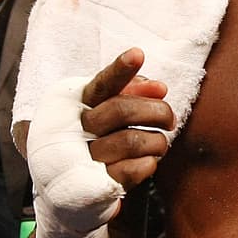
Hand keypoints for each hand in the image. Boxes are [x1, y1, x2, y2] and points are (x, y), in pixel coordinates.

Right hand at [81, 48, 174, 190]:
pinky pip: (133, 170)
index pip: (103, 84)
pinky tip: (148, 161)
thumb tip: (159, 87)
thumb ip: (133, 91)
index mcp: (81, 102)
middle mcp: (80, 127)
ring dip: (157, 141)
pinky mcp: (97, 183)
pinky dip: (149, 164)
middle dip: (157, 111)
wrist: (67, 181)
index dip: (120, 69)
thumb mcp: (109, 107)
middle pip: (122, 110)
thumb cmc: (96, 134)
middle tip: (170, 119)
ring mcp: (87, 156)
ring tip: (160, 143)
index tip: (138, 54)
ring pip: (132, 140)